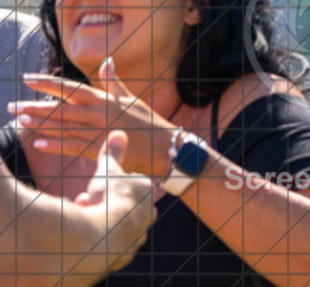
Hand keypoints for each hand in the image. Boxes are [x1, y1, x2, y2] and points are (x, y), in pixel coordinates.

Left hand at [10, 58, 176, 176]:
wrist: (163, 144)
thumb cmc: (147, 120)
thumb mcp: (130, 97)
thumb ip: (113, 81)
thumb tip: (106, 61)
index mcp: (104, 99)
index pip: (70, 88)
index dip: (48, 83)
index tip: (28, 78)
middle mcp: (98, 114)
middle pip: (60, 109)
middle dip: (35, 106)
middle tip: (12, 106)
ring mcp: (98, 132)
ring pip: (63, 127)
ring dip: (40, 125)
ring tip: (19, 121)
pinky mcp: (100, 150)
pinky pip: (73, 148)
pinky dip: (56, 146)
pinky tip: (39, 144)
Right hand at [73, 130, 155, 272]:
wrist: (105, 234)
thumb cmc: (109, 197)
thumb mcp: (108, 170)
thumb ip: (113, 153)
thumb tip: (118, 132)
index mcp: (147, 190)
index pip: (132, 182)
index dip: (113, 183)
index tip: (101, 185)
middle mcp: (148, 213)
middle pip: (124, 204)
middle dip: (106, 201)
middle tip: (90, 199)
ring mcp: (139, 234)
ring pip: (117, 223)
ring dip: (101, 218)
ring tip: (85, 214)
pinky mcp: (126, 253)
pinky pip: (111, 243)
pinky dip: (99, 237)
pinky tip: (88, 232)